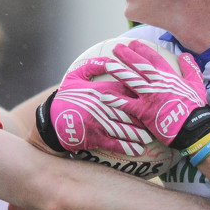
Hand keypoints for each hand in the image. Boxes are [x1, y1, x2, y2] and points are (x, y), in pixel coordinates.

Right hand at [34, 61, 154, 155]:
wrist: (51, 121)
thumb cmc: (65, 97)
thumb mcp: (75, 76)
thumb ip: (94, 65)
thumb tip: (111, 59)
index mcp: (100, 90)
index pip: (125, 88)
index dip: (140, 90)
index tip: (153, 91)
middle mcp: (102, 107)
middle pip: (129, 110)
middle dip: (145, 114)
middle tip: (159, 116)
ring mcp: (99, 124)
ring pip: (125, 128)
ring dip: (139, 133)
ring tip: (152, 136)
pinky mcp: (95, 138)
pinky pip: (114, 144)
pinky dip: (126, 147)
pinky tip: (138, 150)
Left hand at [105, 40, 209, 151]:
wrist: (193, 126)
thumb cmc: (195, 107)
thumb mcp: (197, 84)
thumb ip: (190, 68)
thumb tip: (186, 55)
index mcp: (169, 76)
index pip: (153, 58)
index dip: (142, 49)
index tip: (133, 43)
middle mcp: (156, 83)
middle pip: (139, 65)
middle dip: (127, 55)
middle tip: (116, 48)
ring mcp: (149, 96)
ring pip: (131, 80)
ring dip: (118, 71)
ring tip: (107, 64)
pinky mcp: (143, 111)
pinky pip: (126, 104)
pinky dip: (115, 100)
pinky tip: (104, 95)